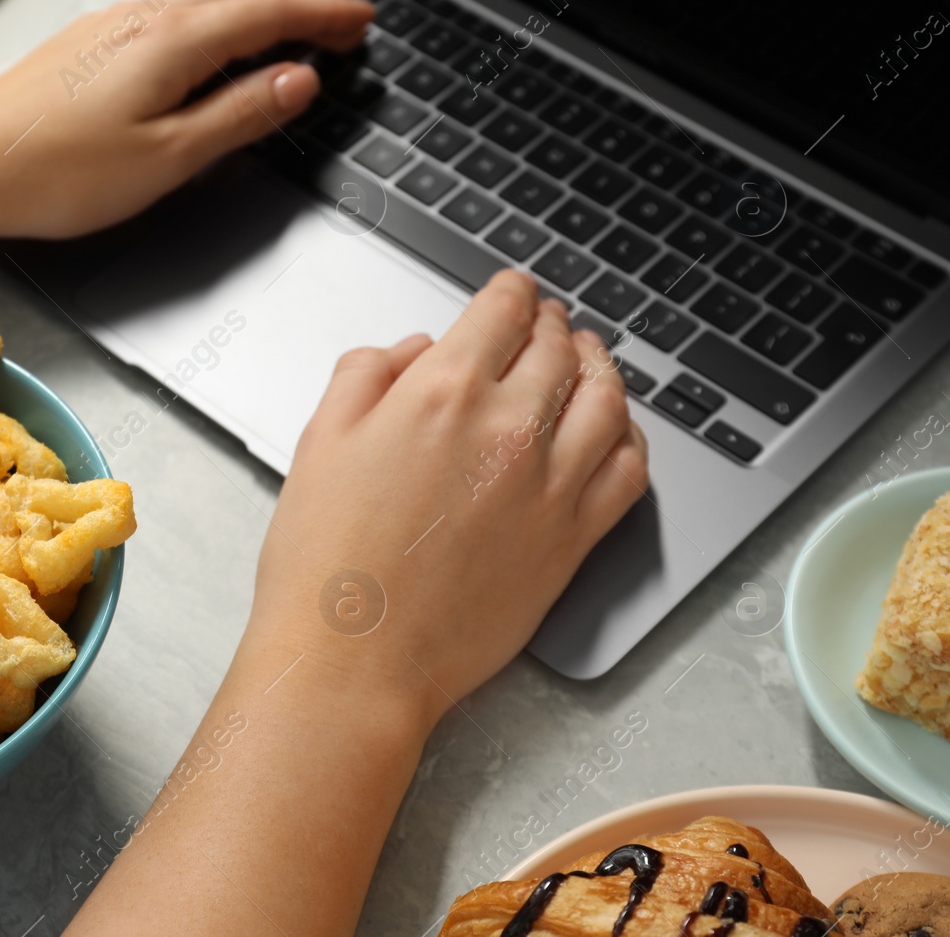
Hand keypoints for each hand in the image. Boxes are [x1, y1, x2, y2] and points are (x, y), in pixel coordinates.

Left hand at [0, 0, 372, 239]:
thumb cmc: (59, 173)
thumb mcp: (170, 157)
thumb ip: (240, 115)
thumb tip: (299, 81)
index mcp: (175, 41)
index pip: (271, 14)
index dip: (324, 16)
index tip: (362, 21)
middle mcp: (144, 18)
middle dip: (299, 6)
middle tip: (341, 24)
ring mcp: (112, 26)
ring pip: (203, 2)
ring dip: (256, 10)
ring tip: (290, 31)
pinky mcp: (88, 43)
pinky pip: (170, 15)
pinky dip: (213, 23)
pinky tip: (209, 47)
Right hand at [253, 270, 648, 707]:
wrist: (354, 657)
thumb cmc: (327, 562)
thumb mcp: (319, 440)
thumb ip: (366, 374)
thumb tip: (413, 350)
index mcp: (443, 393)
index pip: (502, 312)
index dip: (511, 291)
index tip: (513, 291)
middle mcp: (509, 429)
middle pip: (558, 348)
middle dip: (553, 324)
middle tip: (548, 322)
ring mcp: (552, 484)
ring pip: (606, 399)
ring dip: (601, 367)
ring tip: (591, 359)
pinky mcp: (574, 539)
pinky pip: (629, 470)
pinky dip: (630, 436)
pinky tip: (616, 431)